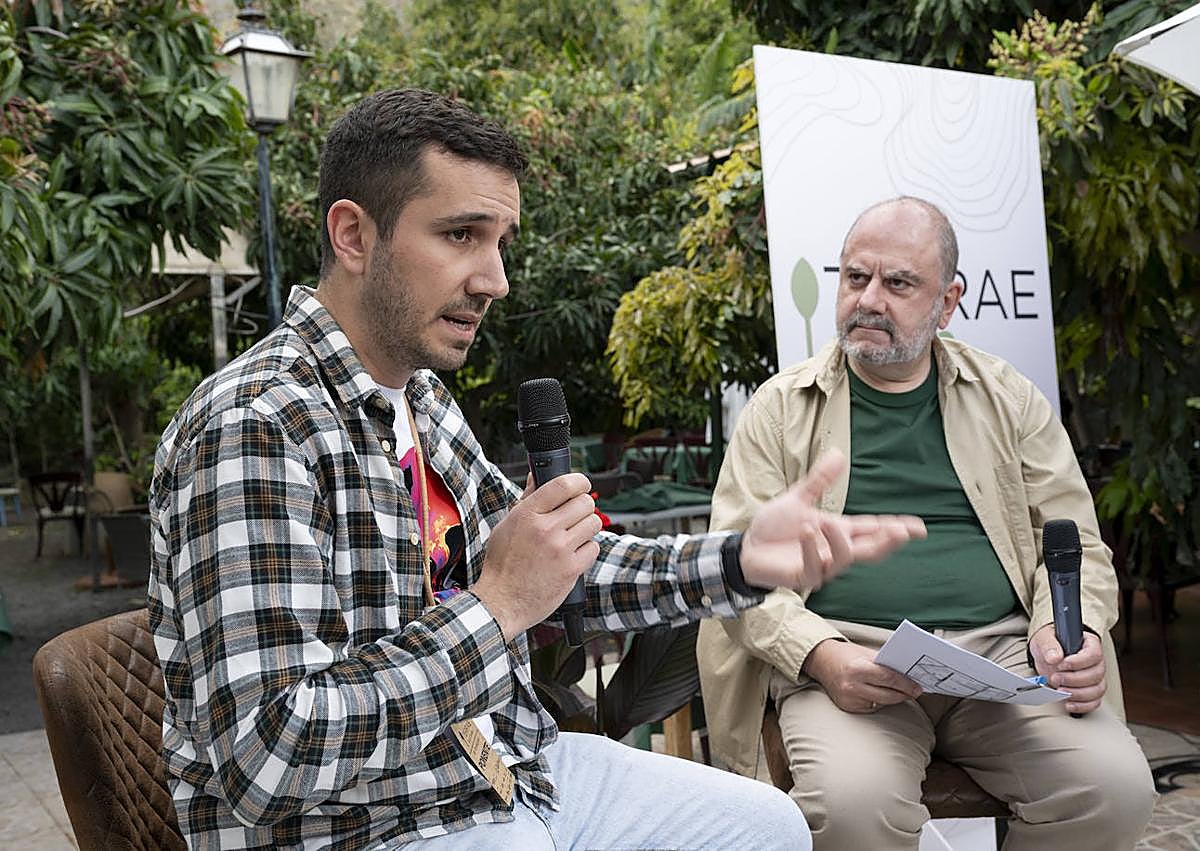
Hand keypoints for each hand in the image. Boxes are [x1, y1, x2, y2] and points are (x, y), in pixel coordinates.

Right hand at [473, 473, 602, 641]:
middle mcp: (545, 529)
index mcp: (527, 514)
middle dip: (583, 507)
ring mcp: (560, 549)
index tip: (581, 484)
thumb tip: (537, 475)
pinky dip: (587, 550)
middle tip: (575, 515)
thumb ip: (527, 499)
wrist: (501, 602)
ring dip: (587, 528)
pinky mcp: (571, 569)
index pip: (563, 484)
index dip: (579, 481)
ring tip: (574, 536)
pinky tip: (573, 555)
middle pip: (585, 502)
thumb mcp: (507, 525)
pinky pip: (594, 547)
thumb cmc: (502, 564)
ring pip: (593, 523)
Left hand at [739, 451, 925, 590]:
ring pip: (847, 557)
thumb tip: (838, 453)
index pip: (873, 529)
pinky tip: (806, 533)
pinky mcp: (804, 577)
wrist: (747, 548)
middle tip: (901, 532)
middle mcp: (835, 550)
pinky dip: (813, 548)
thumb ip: (819, 480)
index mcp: (838, 531)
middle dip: (889, 542)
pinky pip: (816, 566)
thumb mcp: (798, 499)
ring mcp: (822, 565)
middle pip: (872, 550)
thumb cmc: (774, 527)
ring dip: (837, 538)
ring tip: (819, 522)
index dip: (896, 529)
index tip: (919, 528)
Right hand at [802, 639, 922, 712]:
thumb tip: (907, 672)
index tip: (918, 687)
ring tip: (902, 692)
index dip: (906, 684)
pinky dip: (879, 701)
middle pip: (887, 695)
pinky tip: (881, 694)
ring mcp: (849, 699)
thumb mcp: (865, 653)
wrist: (820, 661)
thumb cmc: (845, 654)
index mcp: (857, 669)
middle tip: (915, 691)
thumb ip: (884, 663)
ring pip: (881, 703)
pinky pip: (871, 707)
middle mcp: (851, 686)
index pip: (888, 679)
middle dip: (904, 694)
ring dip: (893, 698)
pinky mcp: (847, 708)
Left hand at [1029, 624, 1105, 713]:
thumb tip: (1054, 657)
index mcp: (1089, 644)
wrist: (1046, 655)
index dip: (1078, 662)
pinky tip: (1069, 704)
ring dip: (1078, 694)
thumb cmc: (1049, 644)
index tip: (1062, 665)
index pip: (1093, 654)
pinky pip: (1094, 701)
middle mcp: (1096, 661)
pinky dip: (1083, 705)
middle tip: (1056, 678)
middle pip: (1096, 674)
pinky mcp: (1090, 691)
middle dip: (1074, 679)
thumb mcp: (1044, 639)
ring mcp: (1095, 677)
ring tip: (1060, 691)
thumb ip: (1049, 645)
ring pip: (1097, 689)